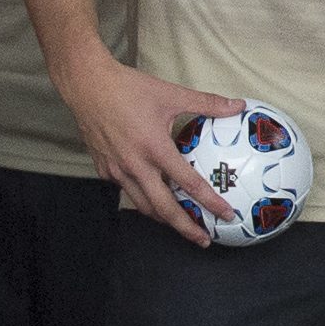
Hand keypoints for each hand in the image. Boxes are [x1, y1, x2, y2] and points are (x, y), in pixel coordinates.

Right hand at [57, 54, 243, 244]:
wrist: (86, 85)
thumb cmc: (128, 88)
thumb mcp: (172, 94)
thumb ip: (207, 103)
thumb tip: (237, 106)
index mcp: (155, 148)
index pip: (189, 183)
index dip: (210, 202)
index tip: (226, 215)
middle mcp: (135, 165)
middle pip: (163, 208)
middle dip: (185, 228)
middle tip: (203, 239)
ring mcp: (116, 170)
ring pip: (143, 205)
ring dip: (164, 218)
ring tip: (181, 225)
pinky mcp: (104, 168)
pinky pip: (127, 191)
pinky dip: (143, 199)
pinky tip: (154, 198)